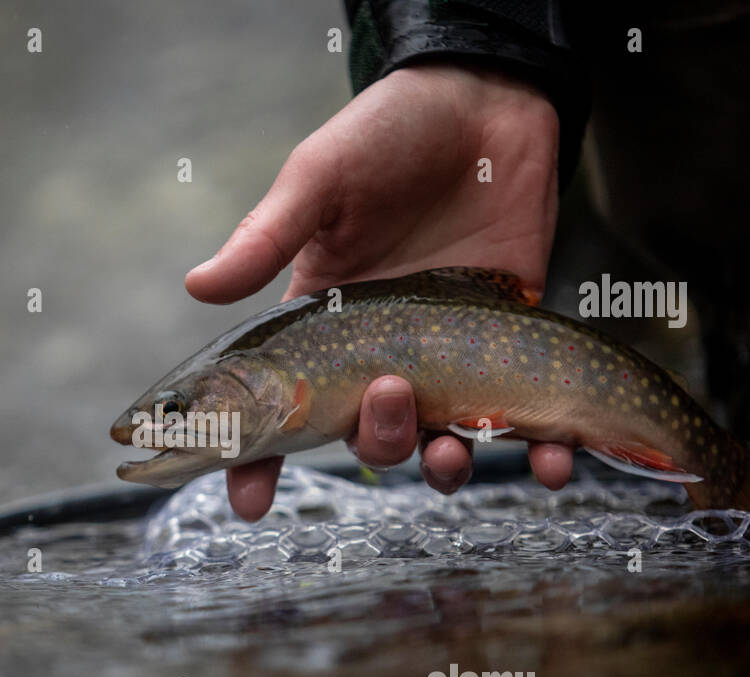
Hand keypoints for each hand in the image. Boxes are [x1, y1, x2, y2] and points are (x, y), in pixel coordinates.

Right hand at [184, 64, 572, 520]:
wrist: (486, 101)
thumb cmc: (388, 134)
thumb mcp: (318, 182)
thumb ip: (265, 239)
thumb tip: (195, 286)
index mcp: (319, 323)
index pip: (277, 406)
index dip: (257, 460)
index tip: (247, 502)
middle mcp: (377, 352)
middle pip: (364, 433)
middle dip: (375, 439)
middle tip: (391, 394)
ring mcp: (444, 356)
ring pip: (436, 442)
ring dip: (443, 465)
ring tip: (456, 453)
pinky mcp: (509, 348)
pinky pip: (521, 421)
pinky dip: (541, 454)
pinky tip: (555, 460)